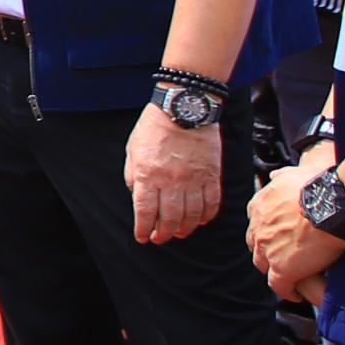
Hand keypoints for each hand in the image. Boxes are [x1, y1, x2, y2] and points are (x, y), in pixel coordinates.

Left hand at [124, 104, 221, 242]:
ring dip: (185, 228)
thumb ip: (133, 174)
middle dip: (163, 233)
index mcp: (148, 175)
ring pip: (191, 215)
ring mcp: (193, 180)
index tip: (143, 237)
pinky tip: (201, 220)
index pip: (145, 212)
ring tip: (179, 232)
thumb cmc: (155, 125)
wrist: (185, 106)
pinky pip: (212, 203)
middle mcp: (171, 181)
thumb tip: (136, 195)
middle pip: (169, 219)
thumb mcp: (132, 149)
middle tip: (160, 238)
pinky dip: (207, 216)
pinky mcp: (211, 175)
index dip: (143, 229)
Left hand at [246, 149, 344, 303]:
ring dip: (275, 270)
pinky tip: (296, 294)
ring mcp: (268, 250)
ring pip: (264, 265)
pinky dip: (286, 291)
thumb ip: (282, 177)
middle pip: (256, 245)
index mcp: (260, 206)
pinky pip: (279, 286)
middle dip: (266, 250)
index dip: (268, 231)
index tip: (279, 234)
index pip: (257, 223)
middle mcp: (258, 229)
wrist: (334, 207)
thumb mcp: (295, 175)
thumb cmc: (321, 188)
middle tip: (283, 255)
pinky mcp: (282, 269)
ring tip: (290, 275)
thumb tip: (274, 177)